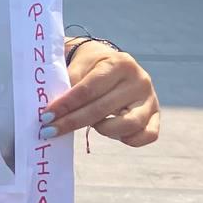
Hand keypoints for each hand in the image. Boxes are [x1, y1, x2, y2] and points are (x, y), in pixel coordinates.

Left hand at [43, 40, 159, 146]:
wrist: (112, 63)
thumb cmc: (90, 65)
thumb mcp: (78, 65)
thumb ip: (68, 83)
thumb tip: (53, 111)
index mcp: (119, 63)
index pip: (88, 89)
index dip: (65, 105)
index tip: (46, 116)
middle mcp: (139, 80)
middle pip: (103, 109)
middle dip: (72, 122)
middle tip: (49, 131)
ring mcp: (150, 99)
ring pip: (129, 125)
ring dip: (103, 130)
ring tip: (90, 124)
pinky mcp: (156, 115)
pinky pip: (148, 135)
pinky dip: (128, 139)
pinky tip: (110, 132)